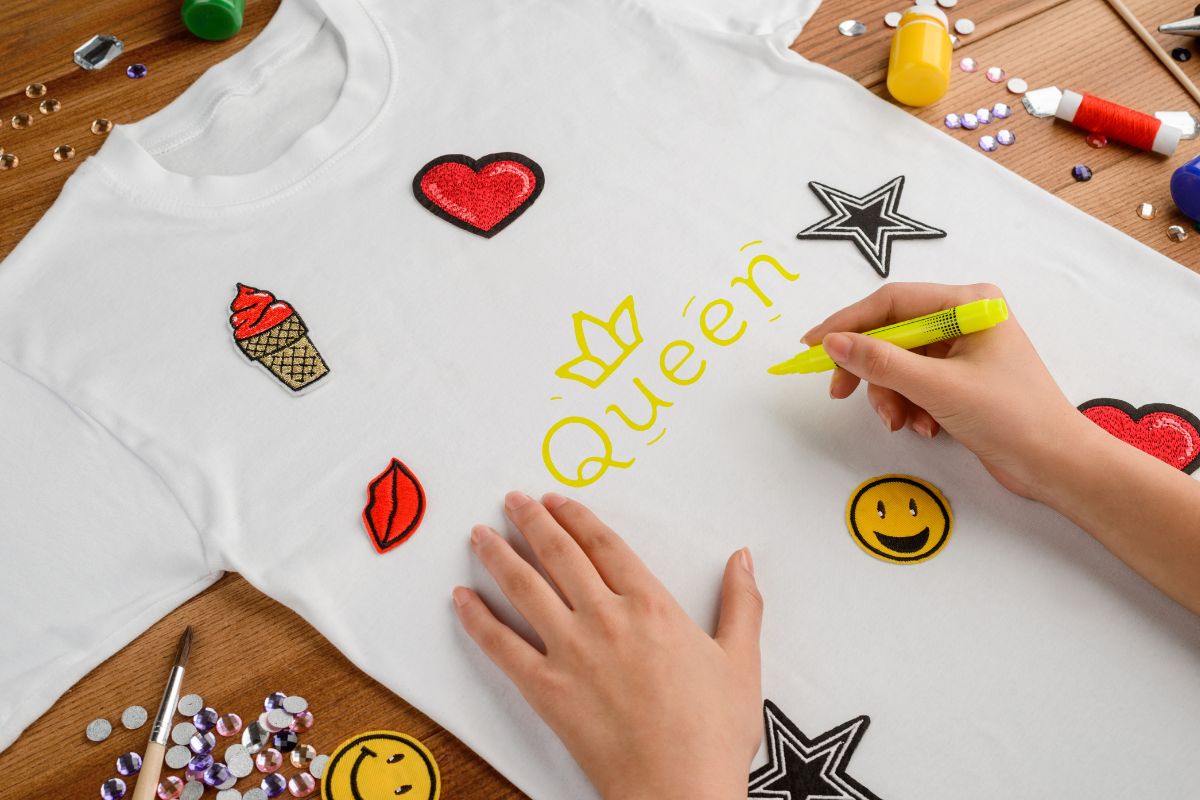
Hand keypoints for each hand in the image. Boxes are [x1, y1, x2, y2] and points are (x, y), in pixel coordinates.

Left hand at [453, 492, 762, 799]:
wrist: (678, 789)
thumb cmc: (712, 733)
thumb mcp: (741, 661)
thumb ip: (742, 604)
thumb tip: (743, 559)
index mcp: (651, 605)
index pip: (605, 544)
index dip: (577, 517)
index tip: (556, 499)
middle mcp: (605, 617)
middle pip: (559, 555)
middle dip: (531, 522)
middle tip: (511, 500)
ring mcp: (571, 651)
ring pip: (525, 588)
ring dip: (499, 555)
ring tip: (480, 534)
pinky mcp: (546, 689)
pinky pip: (501, 645)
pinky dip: (477, 618)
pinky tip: (461, 598)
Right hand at [802, 282, 1088, 499]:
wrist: (1056, 465)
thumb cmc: (1011, 417)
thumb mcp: (938, 387)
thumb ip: (881, 362)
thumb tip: (833, 343)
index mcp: (969, 303)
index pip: (891, 301)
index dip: (847, 323)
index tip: (811, 346)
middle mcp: (965, 318)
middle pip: (892, 333)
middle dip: (869, 369)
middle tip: (840, 393)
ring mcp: (963, 349)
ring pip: (899, 364)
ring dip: (892, 396)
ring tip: (902, 423)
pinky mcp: (961, 379)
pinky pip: (915, 383)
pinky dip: (910, 406)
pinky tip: (925, 428)